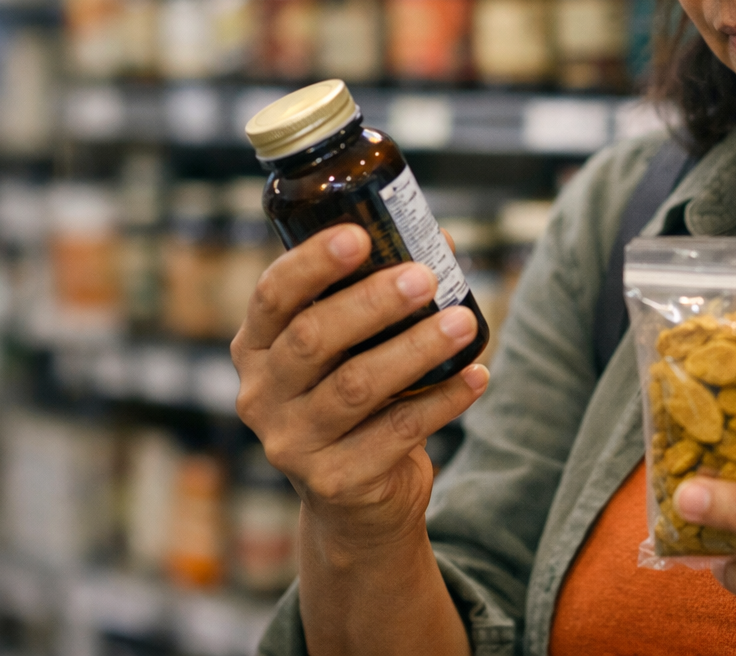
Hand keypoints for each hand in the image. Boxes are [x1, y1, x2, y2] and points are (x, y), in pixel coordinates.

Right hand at [231, 224, 488, 556]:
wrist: (356, 501)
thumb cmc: (358, 401)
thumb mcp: (354, 347)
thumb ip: (383, 294)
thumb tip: (443, 240)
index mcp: (258, 347)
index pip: (273, 295)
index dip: (313, 263)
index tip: (360, 235)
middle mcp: (262, 395)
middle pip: (313, 339)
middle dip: (373, 302)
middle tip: (425, 277)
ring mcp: (293, 444)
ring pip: (357, 386)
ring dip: (417, 348)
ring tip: (464, 321)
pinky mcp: (336, 481)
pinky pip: (398, 431)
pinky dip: (444, 400)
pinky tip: (477, 376)